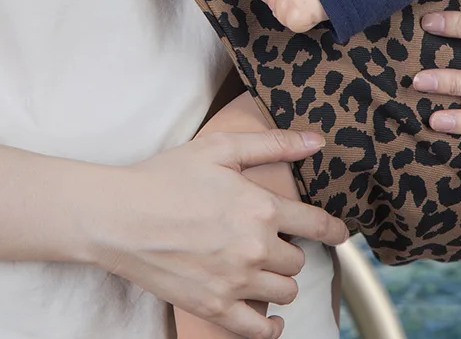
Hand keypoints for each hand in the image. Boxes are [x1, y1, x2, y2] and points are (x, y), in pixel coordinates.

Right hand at [93, 128, 347, 338]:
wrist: (119, 216)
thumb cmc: (167, 176)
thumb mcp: (220, 148)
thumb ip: (273, 144)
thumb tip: (316, 141)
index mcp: (260, 207)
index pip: (316, 225)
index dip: (334, 230)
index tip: (341, 233)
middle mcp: (255, 248)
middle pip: (297, 261)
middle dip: (289, 250)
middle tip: (271, 241)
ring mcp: (235, 282)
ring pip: (284, 293)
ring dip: (279, 281)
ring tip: (262, 269)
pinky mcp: (214, 307)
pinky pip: (258, 331)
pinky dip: (270, 329)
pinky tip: (271, 320)